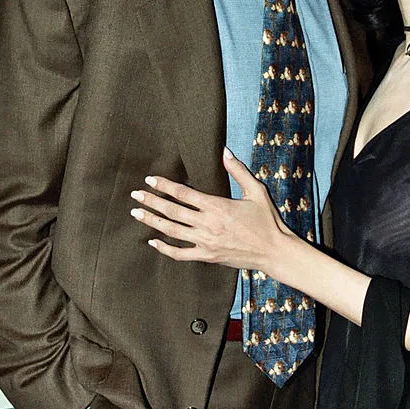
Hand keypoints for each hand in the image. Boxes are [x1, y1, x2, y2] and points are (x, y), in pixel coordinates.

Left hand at [130, 147, 290, 268]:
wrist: (274, 251)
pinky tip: (153, 242)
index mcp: (218, 206)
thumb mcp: (256, 191)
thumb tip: (224, 151)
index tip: (150, 179)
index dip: (165, 186)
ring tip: (137, 213)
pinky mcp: (207, 257)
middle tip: (135, 195)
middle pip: (172, 211)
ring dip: (152, 221)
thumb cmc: (267, 220)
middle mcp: (208, 224)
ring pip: (172, 231)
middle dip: (151, 201)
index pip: (184, 194)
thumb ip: (238, 171)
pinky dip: (165, 249)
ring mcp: (206, 242)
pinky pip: (181, 254)